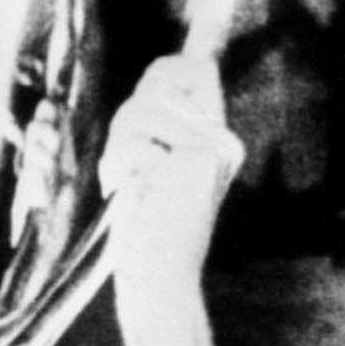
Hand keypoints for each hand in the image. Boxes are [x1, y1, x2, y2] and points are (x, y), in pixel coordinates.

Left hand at [99, 56, 241, 294]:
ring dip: (121, 146)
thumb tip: (162, 71)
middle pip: (162, 80)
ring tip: (133, 185)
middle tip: (130, 168)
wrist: (159, 277)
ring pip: (143, 106)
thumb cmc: (147, 227)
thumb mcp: (153, 163)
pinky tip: (139, 193)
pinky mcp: (199, 156)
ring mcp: (215, 144)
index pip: (195, 68)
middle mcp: (223, 137)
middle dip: (128, 120)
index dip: (166, 71)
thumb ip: (158, 119)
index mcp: (217, 137)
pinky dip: (124, 164)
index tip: (148, 105)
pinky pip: (138, 137)